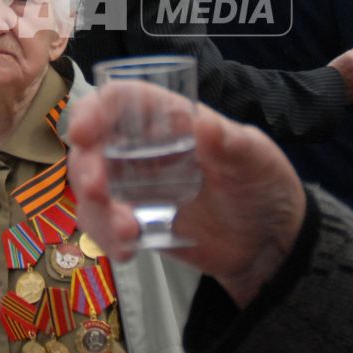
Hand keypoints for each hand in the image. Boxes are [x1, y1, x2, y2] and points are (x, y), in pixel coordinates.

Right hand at [66, 85, 306, 308]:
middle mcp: (144, 149)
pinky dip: (106, 238)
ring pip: (90, 191)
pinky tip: (129, 251)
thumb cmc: (264, 185)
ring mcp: (136, 187)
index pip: (119, 101)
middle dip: (86, 169)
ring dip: (96, 212)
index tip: (83, 134)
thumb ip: (233, 143)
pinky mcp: (136, 221)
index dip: (93, 110)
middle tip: (98, 193)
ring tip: (129, 234)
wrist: (269, 244)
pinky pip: (103, 226)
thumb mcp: (257, 158)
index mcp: (169, 120)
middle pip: (92, 147)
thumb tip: (205, 123)